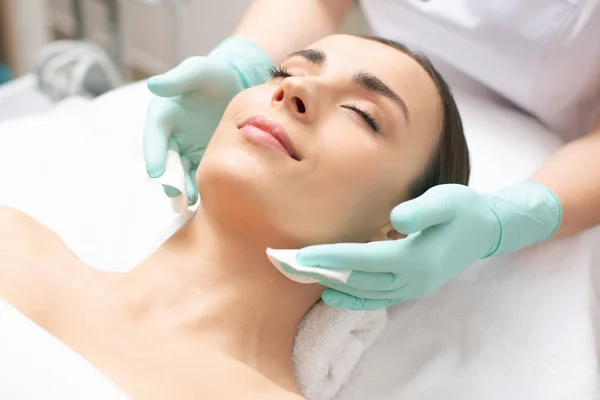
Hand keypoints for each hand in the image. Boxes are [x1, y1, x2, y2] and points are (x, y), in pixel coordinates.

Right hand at [143, 37, 272, 205]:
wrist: (236, 82)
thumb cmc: (214, 74)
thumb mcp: (198, 70)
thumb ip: (178, 78)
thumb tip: (153, 85)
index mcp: (163, 113)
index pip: (154, 135)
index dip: (154, 153)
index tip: (155, 173)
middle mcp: (170, 133)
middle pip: (164, 159)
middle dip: (168, 179)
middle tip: (176, 195)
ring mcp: (186, 147)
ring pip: (179, 171)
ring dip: (183, 187)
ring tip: (192, 201)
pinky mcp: (202, 155)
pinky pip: (197, 173)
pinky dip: (199, 186)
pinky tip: (206, 198)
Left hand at [294, 182, 561, 309]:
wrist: (486, 229)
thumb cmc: (464, 209)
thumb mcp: (448, 199)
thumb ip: (422, 209)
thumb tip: (395, 219)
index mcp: (417, 258)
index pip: (363, 261)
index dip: (332, 258)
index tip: (302, 255)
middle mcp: (412, 280)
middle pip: (356, 281)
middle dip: (320, 273)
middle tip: (284, 265)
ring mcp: (412, 288)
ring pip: (362, 292)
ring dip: (329, 284)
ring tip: (299, 275)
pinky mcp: (411, 287)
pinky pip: (374, 298)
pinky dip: (350, 297)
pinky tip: (330, 293)